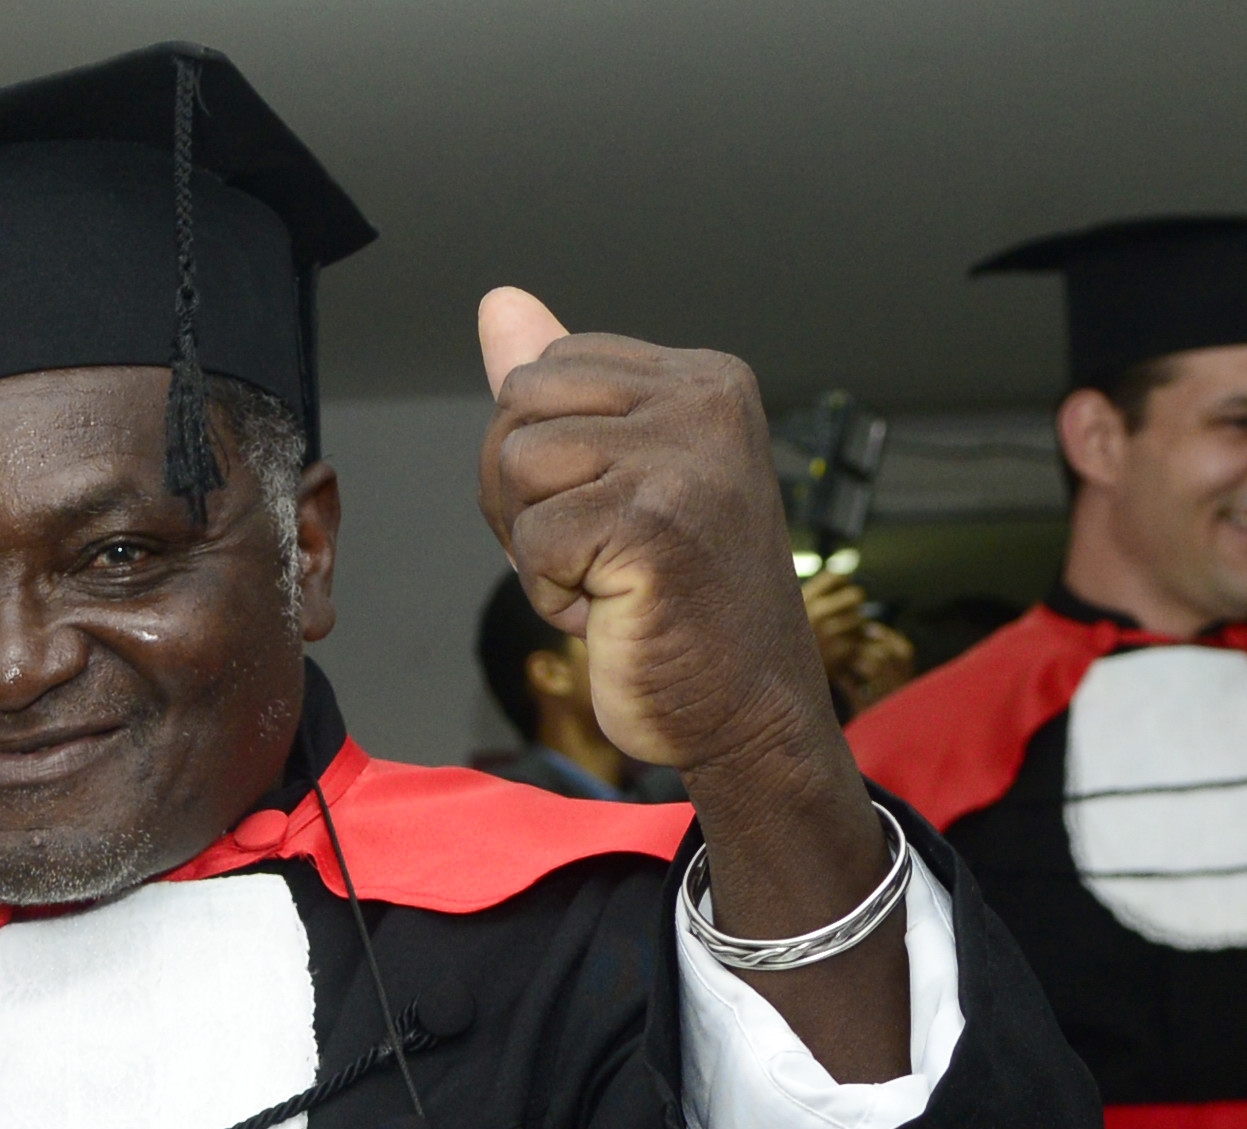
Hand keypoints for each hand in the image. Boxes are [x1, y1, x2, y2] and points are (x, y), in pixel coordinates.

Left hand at [477, 288, 905, 1078]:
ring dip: (538, 549)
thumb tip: (497, 301)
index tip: (605, 515)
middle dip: (522, 498)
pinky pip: (533, 542)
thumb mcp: (615, 477)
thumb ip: (560, 392)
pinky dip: (552, 595)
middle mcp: (702, 401)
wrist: (748, 709)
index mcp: (702, 377)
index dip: (539, 458)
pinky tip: (615, 612)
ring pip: (513, 466)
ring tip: (609, 582)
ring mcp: (684, 458)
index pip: (544, 369)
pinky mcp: (653, 524)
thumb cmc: (681, 604)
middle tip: (596, 557)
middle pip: (516, 409)